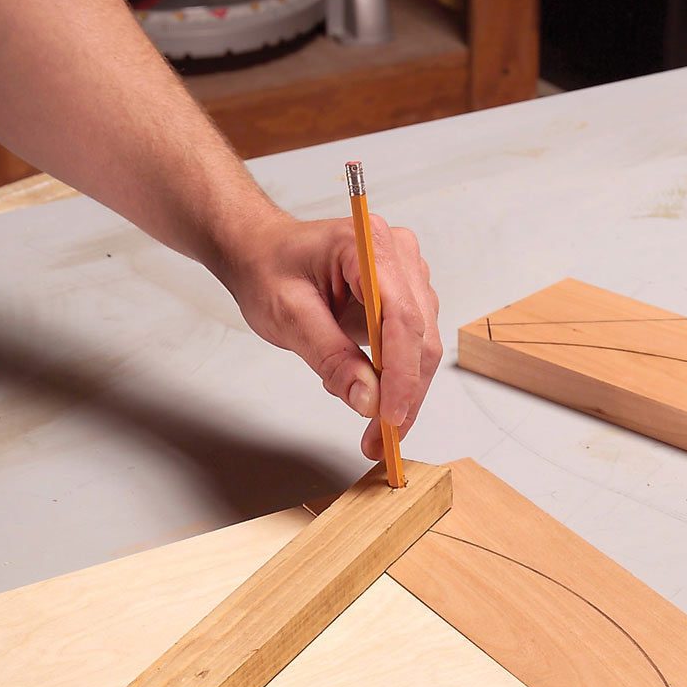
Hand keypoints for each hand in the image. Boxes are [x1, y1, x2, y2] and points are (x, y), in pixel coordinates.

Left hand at [213, 209, 441, 459]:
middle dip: (404, 395)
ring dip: (404, 393)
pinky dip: (398, 379)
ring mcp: (408, 275)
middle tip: (381, 439)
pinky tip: (368, 389)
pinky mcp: (408, 296)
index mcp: (368, 246)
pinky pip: (415, 346)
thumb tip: (369, 400)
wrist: (262, 251)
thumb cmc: (269, 270)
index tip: (389, 418)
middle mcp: (399, 255)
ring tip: (372, 425)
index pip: (401, 318)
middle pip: (421, 338)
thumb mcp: (289, 316)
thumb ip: (331, 357)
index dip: (401, 375)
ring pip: (424, 347)